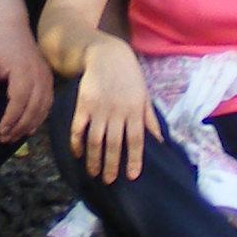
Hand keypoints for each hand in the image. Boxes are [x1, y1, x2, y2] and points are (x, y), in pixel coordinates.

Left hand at [0, 17, 56, 144]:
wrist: (14, 30)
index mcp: (23, 71)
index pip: (19, 100)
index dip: (11, 118)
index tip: (1, 131)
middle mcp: (38, 76)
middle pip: (33, 107)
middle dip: (19, 126)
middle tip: (5, 139)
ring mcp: (46, 78)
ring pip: (43, 108)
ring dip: (30, 125)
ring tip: (15, 137)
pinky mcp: (49, 80)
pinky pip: (48, 103)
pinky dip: (40, 117)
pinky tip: (30, 128)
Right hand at [65, 36, 159, 181]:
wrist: (107, 55)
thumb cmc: (130, 77)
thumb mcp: (145, 96)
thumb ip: (150, 119)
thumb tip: (160, 142)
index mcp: (135, 110)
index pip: (136, 140)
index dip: (134, 159)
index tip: (132, 176)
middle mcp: (117, 111)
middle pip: (114, 144)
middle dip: (111, 165)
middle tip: (109, 181)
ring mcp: (99, 108)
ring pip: (95, 140)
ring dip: (94, 159)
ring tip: (93, 174)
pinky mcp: (83, 104)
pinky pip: (78, 128)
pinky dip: (76, 143)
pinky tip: (77, 154)